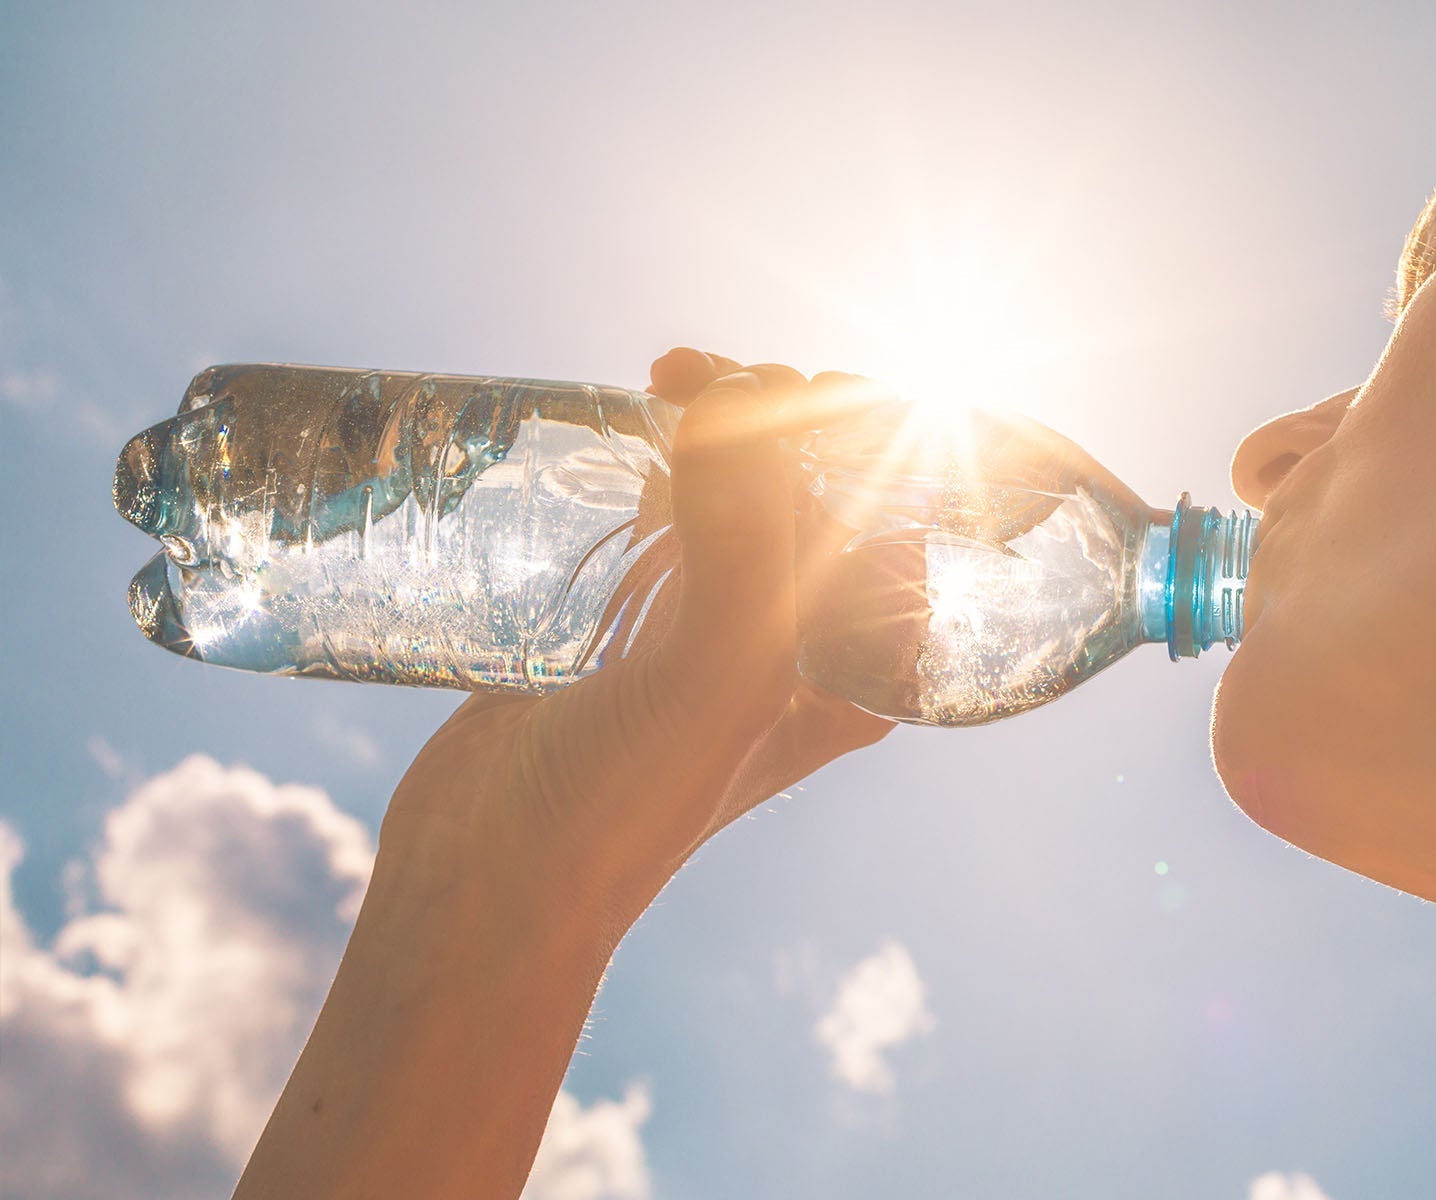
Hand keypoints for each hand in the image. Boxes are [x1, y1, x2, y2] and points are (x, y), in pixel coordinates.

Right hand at [381, 348, 893, 928]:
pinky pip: (673, 505)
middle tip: (712, 381)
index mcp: (859, 661)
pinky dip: (664, 454)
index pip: (899, 509)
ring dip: (724, 416)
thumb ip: (744, 546)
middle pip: (822, 482)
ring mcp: (716, 619)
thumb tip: (739, 400)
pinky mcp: (637, 611)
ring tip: (671, 381)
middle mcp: (801, 637)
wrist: (489, 879)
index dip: (862, 429)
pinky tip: (637, 421)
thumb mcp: (714, 682)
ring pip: (747, 483)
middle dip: (784, 408)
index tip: (791, 385)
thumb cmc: (624, 806)